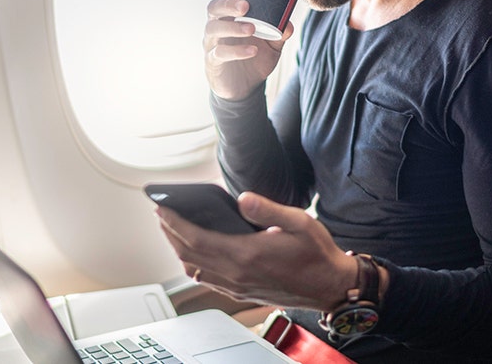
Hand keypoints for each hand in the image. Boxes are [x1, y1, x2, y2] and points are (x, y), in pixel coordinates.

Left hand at [155, 191, 353, 310]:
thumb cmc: (317, 254)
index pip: (196, 238)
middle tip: (161, 214)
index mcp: (247, 254)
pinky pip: (207, 280)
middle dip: (170, 232)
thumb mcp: (299, 221)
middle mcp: (237, 274)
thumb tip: (242, 198)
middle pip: (188, 253)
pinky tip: (194, 252)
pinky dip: (193, 264)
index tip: (161, 207)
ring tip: (173, 230)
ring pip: (194, 269)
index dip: (174, 222)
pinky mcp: (241, 293)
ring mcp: (237, 286)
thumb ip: (267, 209)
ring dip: (179, 249)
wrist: (330, 287)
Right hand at [203, 0, 293, 99]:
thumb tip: (289, 24)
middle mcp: (217, 26)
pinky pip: (220, 53)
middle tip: (246, 5)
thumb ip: (280, 33)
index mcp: (229, 16)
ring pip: (213, 29)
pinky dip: (236, 51)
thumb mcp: (272, 45)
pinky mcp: (212, 62)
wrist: (244, 88)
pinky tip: (252, 51)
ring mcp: (212, 44)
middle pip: (214, 8)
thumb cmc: (255, 58)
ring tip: (252, 28)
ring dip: (232, 26)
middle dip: (228, 4)